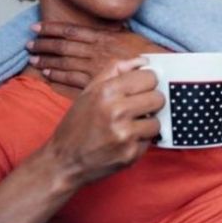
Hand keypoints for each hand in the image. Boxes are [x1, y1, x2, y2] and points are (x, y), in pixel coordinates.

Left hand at [26, 21, 166, 88]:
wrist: (158, 68)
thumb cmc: (146, 53)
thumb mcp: (128, 35)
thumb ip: (111, 32)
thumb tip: (103, 28)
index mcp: (102, 36)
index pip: (71, 30)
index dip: (52, 28)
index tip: (37, 27)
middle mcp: (96, 49)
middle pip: (63, 45)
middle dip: (44, 44)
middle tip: (29, 44)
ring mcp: (95, 65)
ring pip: (65, 61)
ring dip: (47, 59)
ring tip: (34, 58)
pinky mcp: (96, 80)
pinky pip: (72, 77)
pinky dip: (58, 75)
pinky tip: (48, 74)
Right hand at [43, 56, 164, 187]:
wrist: (64, 161)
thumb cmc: (77, 124)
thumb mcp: (89, 91)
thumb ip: (115, 70)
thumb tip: (144, 61)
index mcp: (106, 92)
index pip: (149, 77)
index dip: (147, 82)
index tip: (141, 89)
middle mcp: (116, 111)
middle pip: (158, 98)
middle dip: (150, 102)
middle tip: (137, 108)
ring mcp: (125, 134)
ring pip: (157, 121)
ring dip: (147, 123)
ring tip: (130, 125)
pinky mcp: (131, 154)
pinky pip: (150, 140)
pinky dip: (141, 140)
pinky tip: (125, 140)